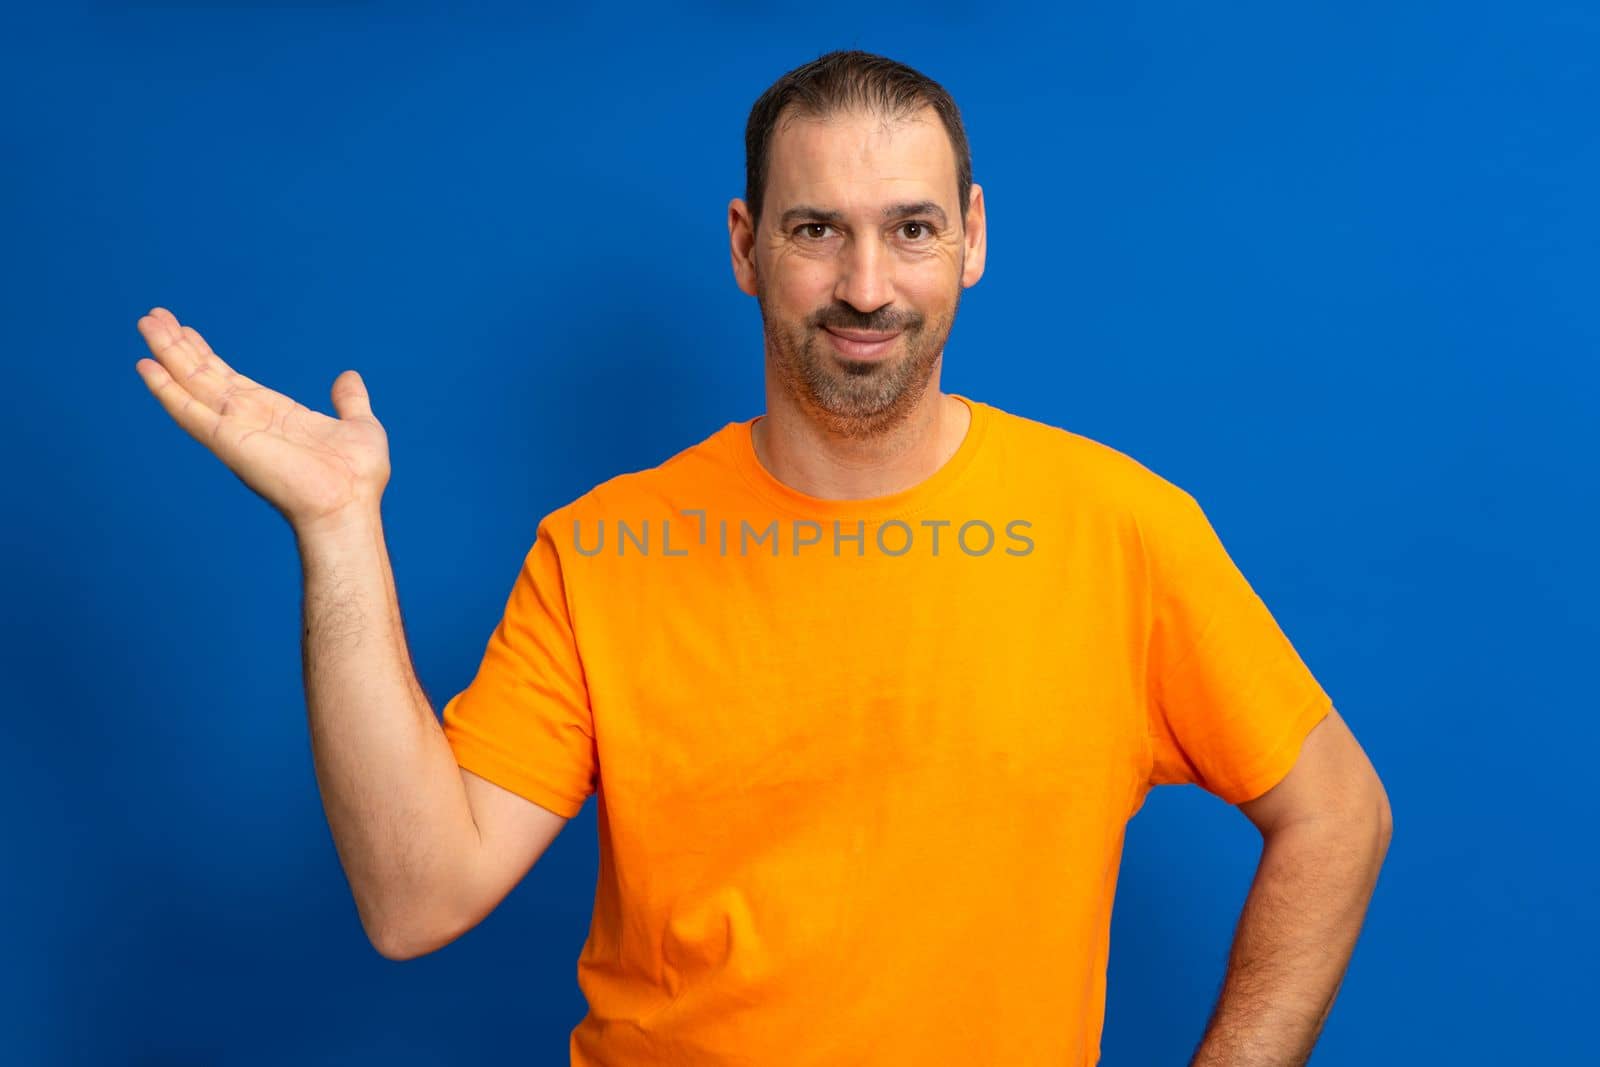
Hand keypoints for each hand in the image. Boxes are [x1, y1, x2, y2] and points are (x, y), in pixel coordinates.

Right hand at [133, 306, 390, 535]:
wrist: (349, 506)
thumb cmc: (357, 478)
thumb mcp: (359, 425)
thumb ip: (349, 401)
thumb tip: (348, 378)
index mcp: (275, 414)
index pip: (230, 378)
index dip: (207, 354)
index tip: (185, 329)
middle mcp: (248, 420)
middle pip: (203, 376)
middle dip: (178, 346)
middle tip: (152, 316)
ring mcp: (234, 430)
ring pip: (191, 385)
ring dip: (167, 354)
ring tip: (145, 323)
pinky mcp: (227, 441)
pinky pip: (189, 412)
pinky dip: (166, 390)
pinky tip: (146, 367)